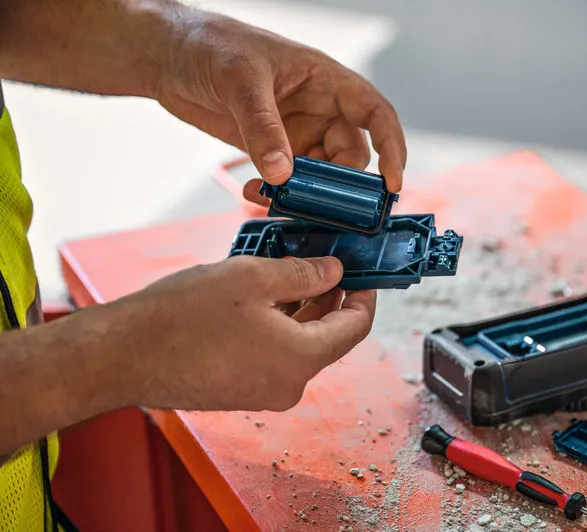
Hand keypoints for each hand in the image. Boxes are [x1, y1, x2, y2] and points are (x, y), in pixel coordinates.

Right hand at [119, 255, 375, 411]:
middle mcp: (288, 384)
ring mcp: (263, 392)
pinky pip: (273, 356)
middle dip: (329, 297)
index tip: (363, 273)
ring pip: (298, 344)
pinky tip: (261, 298)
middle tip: (322, 262)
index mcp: (301, 359)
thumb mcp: (252, 278)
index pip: (355, 327)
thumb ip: (303, 274)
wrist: (123, 356)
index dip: (364, 295)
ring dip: (300, 309)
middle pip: (328, 337)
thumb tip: (334, 272)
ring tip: (287, 271)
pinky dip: (277, 327)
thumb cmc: (181, 318)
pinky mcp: (240, 391)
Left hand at [155, 6, 406, 194]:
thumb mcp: (240, 80)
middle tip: (317, 204)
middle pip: (351, 156)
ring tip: (274, 199)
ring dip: (305, 194)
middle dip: (339, 184)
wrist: (168, 55)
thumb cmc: (210, 44)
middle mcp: (320, 109)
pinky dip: (279, 194)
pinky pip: (290, 181)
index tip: (392, 183)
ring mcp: (297, 132)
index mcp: (327, 80)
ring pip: (321, 175)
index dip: (392, 148)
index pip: (376, 114)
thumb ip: (262, 128)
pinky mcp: (273, 150)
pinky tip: (256, 194)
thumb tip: (283, 175)